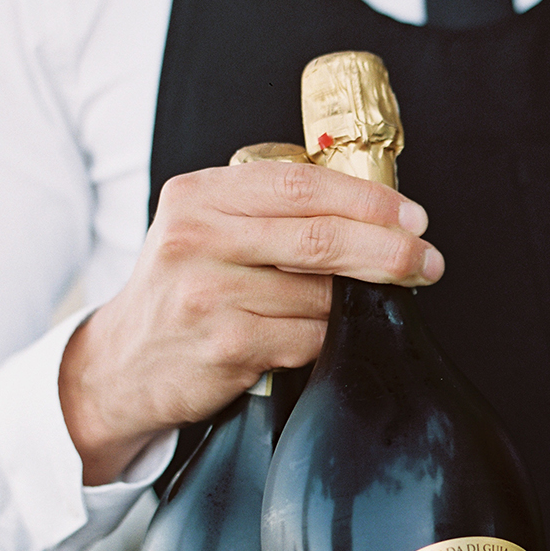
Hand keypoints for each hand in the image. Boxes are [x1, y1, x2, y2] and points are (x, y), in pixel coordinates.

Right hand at [59, 161, 443, 484]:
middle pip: (320, 237)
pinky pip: (308, 339)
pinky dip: (331, 338)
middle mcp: (197, 238)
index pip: (301, 185)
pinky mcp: (226, 346)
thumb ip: (267, 211)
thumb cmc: (182, 290)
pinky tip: (330, 337)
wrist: (122, 364)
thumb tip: (371, 212)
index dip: (368, 199)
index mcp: (198, 195)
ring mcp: (209, 294)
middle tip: (427, 261)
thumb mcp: (204, 228)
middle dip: (389, 249)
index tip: (412, 216)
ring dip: (359, 303)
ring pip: (321, 294)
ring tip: (370, 304)